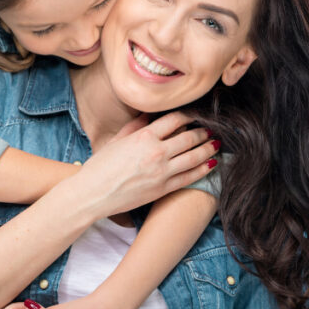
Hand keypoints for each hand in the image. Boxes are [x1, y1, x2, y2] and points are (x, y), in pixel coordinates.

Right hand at [71, 111, 219, 217]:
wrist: (92, 194)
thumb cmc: (99, 167)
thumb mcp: (116, 140)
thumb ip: (135, 126)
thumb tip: (149, 114)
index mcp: (144, 136)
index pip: (175, 119)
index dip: (189, 115)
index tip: (196, 114)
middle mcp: (156, 152)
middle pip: (189, 137)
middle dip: (203, 132)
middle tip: (212, 128)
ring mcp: (162, 172)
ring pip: (194, 157)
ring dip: (208, 149)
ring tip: (216, 144)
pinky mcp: (163, 189)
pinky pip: (190, 177)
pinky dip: (203, 169)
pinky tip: (211, 164)